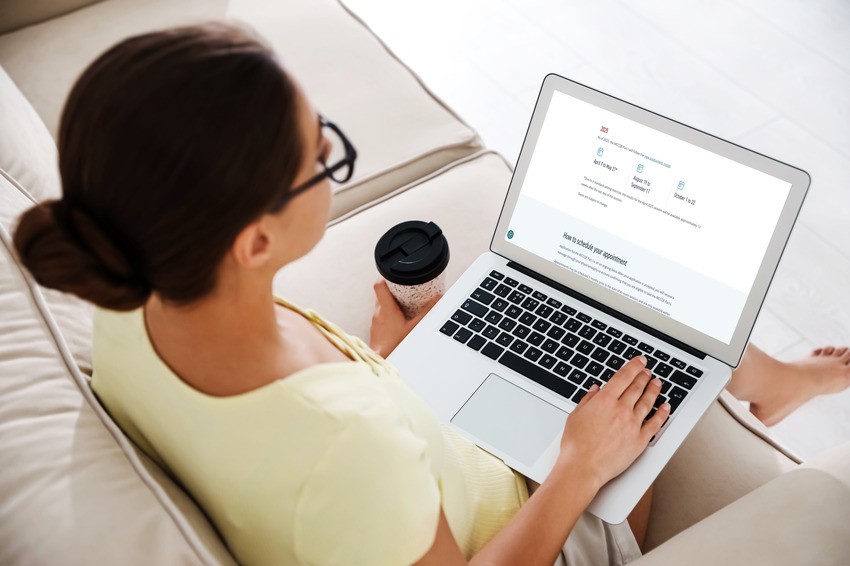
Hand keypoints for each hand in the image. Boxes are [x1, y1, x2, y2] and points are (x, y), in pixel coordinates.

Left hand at [369, 279, 440, 357]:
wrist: (381, 361)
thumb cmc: (395, 346)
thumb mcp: (415, 327)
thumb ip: (427, 312)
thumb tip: (437, 298)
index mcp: (385, 308)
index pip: (379, 285)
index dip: (385, 276)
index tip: (393, 274)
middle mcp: (378, 312)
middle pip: (382, 293)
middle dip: (393, 289)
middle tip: (404, 287)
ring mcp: (376, 321)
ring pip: (381, 304)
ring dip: (391, 301)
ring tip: (405, 302)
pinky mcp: (376, 329)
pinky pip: (382, 315)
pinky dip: (390, 313)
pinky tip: (400, 318)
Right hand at [556, 356, 669, 489]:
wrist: (583, 467)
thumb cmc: (576, 445)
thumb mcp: (575, 415)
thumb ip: (587, 400)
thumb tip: (594, 390)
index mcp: (605, 401)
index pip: (624, 377)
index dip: (634, 366)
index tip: (640, 361)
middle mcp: (621, 409)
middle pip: (637, 387)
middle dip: (643, 376)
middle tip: (647, 371)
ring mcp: (632, 425)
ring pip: (647, 402)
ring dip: (654, 390)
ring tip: (657, 383)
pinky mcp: (640, 440)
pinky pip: (655, 424)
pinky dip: (662, 414)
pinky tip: (665, 407)